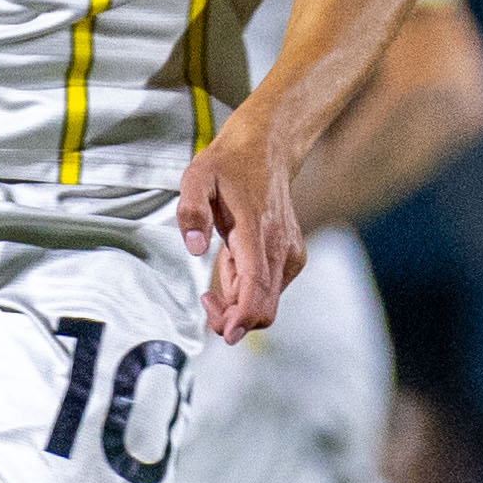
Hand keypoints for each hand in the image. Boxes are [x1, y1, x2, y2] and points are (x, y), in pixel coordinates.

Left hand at [177, 115, 304, 338]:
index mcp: (256, 231)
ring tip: (220, 259)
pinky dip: (247, 287)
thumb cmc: (229, 164)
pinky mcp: (291, 257)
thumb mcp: (196, 177)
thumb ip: (191, 211)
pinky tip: (233, 259)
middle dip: (232, 317)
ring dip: (237, 299)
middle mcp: (280, 247)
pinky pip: (269, 289)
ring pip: (266, 301)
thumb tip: (195, 247)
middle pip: (263, 306)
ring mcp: (289, 253)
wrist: (267, 149)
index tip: (226, 333)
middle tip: (206, 299)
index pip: (256, 288)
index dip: (242, 317)